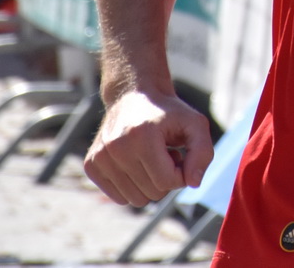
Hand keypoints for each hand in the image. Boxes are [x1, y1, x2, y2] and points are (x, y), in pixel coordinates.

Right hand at [83, 87, 212, 205]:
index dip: (180, 173)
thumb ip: (202, 153)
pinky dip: (132, 186)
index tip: (178, 155)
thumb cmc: (168, 113)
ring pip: (135, 199)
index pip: (167, 181)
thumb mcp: (195, 124)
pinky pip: (119, 198)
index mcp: (142, 136)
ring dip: (149, 182)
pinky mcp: (91, 165)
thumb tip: (193, 184)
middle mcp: (116, 147)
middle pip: (152, 193)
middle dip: (165, 177)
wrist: (134, 94)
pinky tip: (135, 162)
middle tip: (163, 153)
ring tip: (150, 158)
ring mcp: (100, 157)